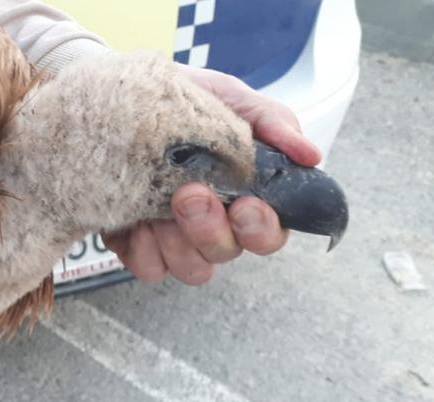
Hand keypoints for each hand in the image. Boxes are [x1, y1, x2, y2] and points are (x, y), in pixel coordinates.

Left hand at [104, 65, 323, 284]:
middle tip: (189, 193)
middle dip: (210, 228)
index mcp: (246, 197)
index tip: (245, 204)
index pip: (270, 235)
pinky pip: (149, 268)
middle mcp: (215, 225)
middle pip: (227, 253)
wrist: (122, 99)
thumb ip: (272, 122)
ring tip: (158, 205)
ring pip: (192, 269)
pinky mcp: (140, 247)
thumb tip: (311, 155)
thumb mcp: (230, 99)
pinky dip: (143, 249)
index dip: (262, 229)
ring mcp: (177, 240)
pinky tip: (136, 222)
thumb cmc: (183, 101)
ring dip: (177, 241)